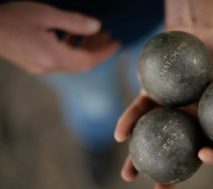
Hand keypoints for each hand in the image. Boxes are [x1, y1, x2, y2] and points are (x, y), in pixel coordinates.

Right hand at [0, 2, 119, 74]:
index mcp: (54, 57)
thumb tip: (97, 27)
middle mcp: (50, 67)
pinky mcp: (36, 64)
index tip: (117, 44)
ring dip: (85, 48)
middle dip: (97, 50)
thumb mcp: (46, 14)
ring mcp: (42, 67)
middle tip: (108, 37)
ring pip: (72, 62)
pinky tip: (73, 36)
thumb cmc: (13, 18)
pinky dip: (71, 49)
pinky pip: (61, 60)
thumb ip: (74, 22)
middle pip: (82, 63)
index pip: (89, 60)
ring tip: (95, 34)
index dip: (105, 52)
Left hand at [115, 0, 212, 188]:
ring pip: (152, 138)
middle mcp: (185, 120)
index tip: (205, 157)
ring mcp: (165, 110)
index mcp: (208, 119)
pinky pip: (137, 112)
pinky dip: (129, 122)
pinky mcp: (149, 96)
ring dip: (138, 158)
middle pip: (176, 151)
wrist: (195, 34)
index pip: (209, 143)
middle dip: (169, 173)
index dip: (208, 154)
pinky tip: (121, 135)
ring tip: (129, 175)